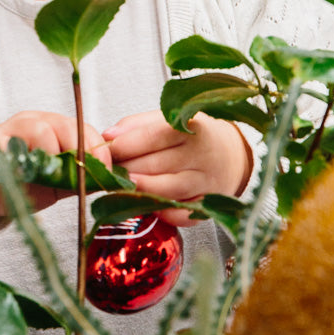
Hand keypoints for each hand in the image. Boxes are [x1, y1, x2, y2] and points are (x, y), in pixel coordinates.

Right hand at [0, 111, 112, 230]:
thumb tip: (114, 181)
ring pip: (42, 132)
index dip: (99, 151)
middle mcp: (33, 121)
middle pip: (67, 126)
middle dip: (80, 154)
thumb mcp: (58, 183)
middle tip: (81, 178)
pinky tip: (23, 176)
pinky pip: (11, 146)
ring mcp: (11, 129)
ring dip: (51, 158)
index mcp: (54, 127)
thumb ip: (81, 178)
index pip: (84, 129)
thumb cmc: (23, 184)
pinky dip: (21, 162)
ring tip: (47, 177)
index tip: (105, 173)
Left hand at [101, 110, 251, 226]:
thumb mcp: (165, 120)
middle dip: (126, 170)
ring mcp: (207, 182)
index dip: (124, 145)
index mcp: (189, 127)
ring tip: (121, 188)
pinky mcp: (209, 204)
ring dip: (141, 190)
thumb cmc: (189, 136)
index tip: (103, 150)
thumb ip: (135, 125)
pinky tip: (148, 206)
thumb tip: (107, 135)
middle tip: (106, 173)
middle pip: (157, 165)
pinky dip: (165, 212)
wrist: (230, 154)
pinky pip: (185, 214)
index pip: (152, 136)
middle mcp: (201, 155)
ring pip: (169, 189)